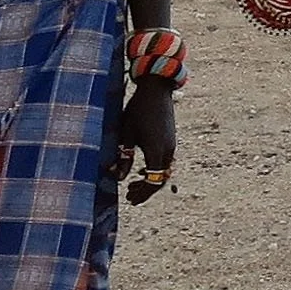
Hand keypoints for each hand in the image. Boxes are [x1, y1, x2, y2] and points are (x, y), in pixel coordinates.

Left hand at [117, 77, 176, 203]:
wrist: (157, 90)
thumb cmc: (138, 110)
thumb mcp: (126, 134)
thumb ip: (124, 157)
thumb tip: (119, 178)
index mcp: (156, 151)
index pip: (152, 182)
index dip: (142, 193)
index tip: (130, 199)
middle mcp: (168, 151)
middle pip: (160, 179)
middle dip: (145, 190)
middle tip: (130, 196)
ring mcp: (172, 145)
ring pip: (164, 171)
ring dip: (150, 180)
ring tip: (133, 183)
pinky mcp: (171, 140)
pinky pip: (165, 162)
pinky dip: (154, 170)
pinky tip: (141, 169)